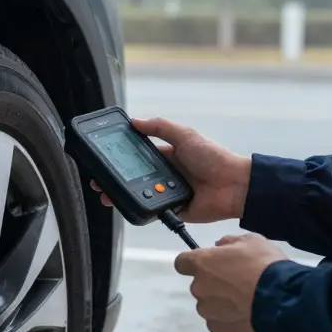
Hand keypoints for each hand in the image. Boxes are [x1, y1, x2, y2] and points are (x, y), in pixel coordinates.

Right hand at [91, 116, 251, 222]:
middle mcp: (165, 174)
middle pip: (133, 177)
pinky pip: (152, 210)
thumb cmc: (214, 158)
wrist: (234, 186)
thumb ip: (160, 127)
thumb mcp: (186, 135)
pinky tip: (127, 206)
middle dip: (114, 179)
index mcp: (167, 155)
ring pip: (138, 194)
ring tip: (106, 194)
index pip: (137, 155)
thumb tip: (134, 121)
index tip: (103, 157)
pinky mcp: (172, 209)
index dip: (120, 156)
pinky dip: (140, 208)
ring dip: (121, 194)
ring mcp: (167, 192)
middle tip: (97, 181)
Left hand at [173, 232, 288, 331]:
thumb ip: (229, 242)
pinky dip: (229, 319)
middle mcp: (199, 287)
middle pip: (200, 285)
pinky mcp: (218, 330)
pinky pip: (219, 322)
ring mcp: (207, 311)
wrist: (282, 301)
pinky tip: (247, 315)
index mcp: (203, 263)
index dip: (193, 262)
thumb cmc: (265, 266)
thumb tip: (218, 246)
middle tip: (238, 283)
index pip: (182, 262)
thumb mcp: (251, 241)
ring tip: (246, 302)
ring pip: (209, 305)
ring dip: (221, 303)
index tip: (207, 264)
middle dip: (214, 284)